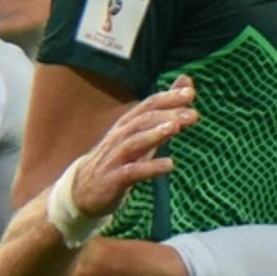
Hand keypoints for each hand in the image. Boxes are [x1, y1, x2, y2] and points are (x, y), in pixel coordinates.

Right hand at [70, 79, 195, 223]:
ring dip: (155, 134)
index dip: (167, 97)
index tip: (190, 92)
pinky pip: (132, 171)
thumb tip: (187, 85)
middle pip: (143, 121)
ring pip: (134, 142)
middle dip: (167, 114)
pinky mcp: (113, 179)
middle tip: (192, 113)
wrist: (84, 190)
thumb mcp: (142, 134)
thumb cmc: (119, 158)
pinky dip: (150, 167)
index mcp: (127, 124)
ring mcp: (115, 157)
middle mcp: (119, 136)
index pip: (148, 105)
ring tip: (175, 127)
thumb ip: (165, 112)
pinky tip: (169, 165)